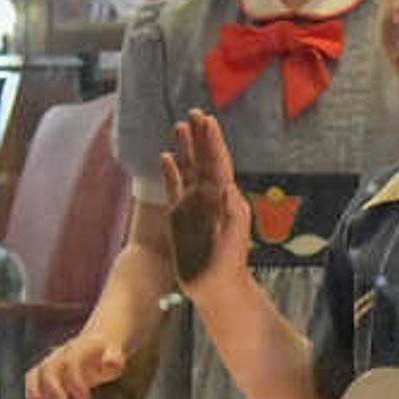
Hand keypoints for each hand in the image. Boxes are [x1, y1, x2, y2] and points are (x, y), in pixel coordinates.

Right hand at [27, 333, 128, 398]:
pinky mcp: (43, 373)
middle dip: (53, 389)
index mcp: (77, 349)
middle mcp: (59, 354)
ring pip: (34, 376)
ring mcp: (49, 362)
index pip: (70, 362)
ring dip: (36, 396)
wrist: (95, 344)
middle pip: (47, 368)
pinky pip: (31, 384)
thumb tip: (110, 362)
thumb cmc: (107, 354)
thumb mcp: (116, 355)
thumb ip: (115, 359)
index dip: (75, 382)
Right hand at [159, 111, 252, 290]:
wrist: (216, 285)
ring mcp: (192, 204)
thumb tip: (227, 184)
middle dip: (200, 136)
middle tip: (194, 113)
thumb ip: (231, 209)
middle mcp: (208, 196)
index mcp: (224, 196)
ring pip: (188, 169)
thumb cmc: (229, 261)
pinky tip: (165, 157)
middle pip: (203, 159)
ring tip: (180, 127)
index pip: (218, 161)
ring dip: (185, 148)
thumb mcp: (233, 235)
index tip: (208, 120)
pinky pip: (173, 187)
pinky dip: (170, 171)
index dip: (213, 141)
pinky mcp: (178, 216)